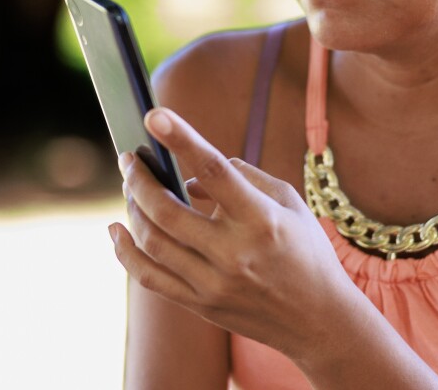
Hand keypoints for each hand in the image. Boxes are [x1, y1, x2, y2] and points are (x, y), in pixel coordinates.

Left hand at [109, 107, 352, 356]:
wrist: (320, 321)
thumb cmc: (307, 252)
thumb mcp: (290, 203)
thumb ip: (243, 177)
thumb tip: (189, 180)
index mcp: (262, 219)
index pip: (214, 171)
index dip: (182, 139)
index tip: (154, 116)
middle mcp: (235, 254)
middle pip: (166, 210)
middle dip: (139, 178)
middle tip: (129, 158)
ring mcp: (215, 284)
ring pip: (152, 242)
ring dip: (132, 207)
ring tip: (130, 187)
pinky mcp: (201, 305)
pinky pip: (148, 277)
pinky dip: (125, 251)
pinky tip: (116, 229)